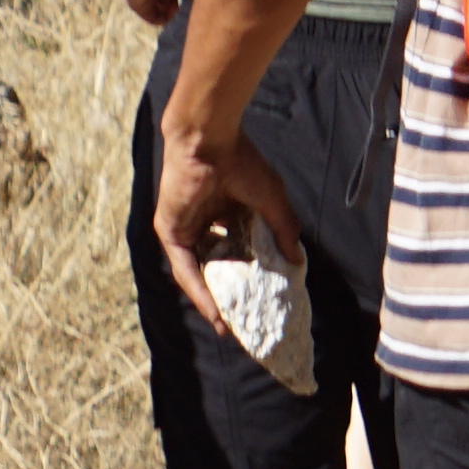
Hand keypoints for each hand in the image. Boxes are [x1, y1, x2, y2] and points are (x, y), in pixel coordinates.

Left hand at [150, 113, 300, 337]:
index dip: (249, 274)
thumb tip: (297, 260)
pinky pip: (184, 269)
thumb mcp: (272, 201)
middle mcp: (205, 222)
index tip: (263, 298)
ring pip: (199, 272)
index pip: (237, 250)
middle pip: (216, 265)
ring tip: (228, 327)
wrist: (209, 142)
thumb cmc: (242, 162)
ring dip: (212, 300)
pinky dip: (198, 291)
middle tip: (243, 321)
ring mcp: (186, 227)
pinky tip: (213, 311)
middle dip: (228, 294)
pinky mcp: (171, 231)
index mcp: (227, 212)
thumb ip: (283, 230)